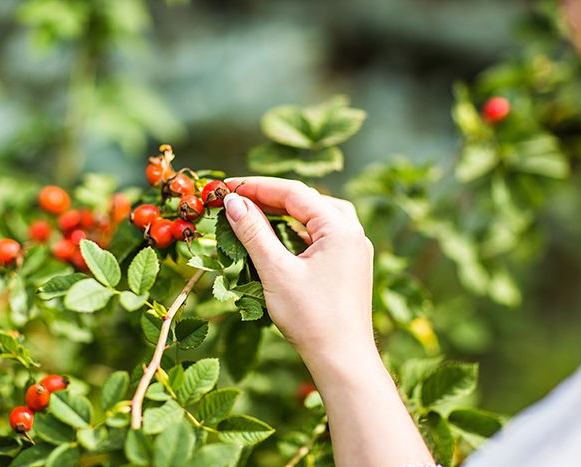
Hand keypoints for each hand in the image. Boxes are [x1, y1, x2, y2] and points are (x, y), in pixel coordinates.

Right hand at [223, 176, 433, 466]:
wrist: (343, 360)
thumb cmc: (311, 317)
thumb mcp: (276, 271)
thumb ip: (254, 232)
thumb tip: (233, 202)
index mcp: (340, 227)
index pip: (293, 192)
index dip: (257, 186)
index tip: (227, 186)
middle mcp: (352, 232)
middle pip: (306, 200)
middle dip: (269, 197)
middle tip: (235, 198)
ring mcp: (354, 249)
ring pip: (315, 217)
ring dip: (283, 213)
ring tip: (253, 212)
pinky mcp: (349, 265)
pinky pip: (321, 236)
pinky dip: (296, 232)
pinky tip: (277, 237)